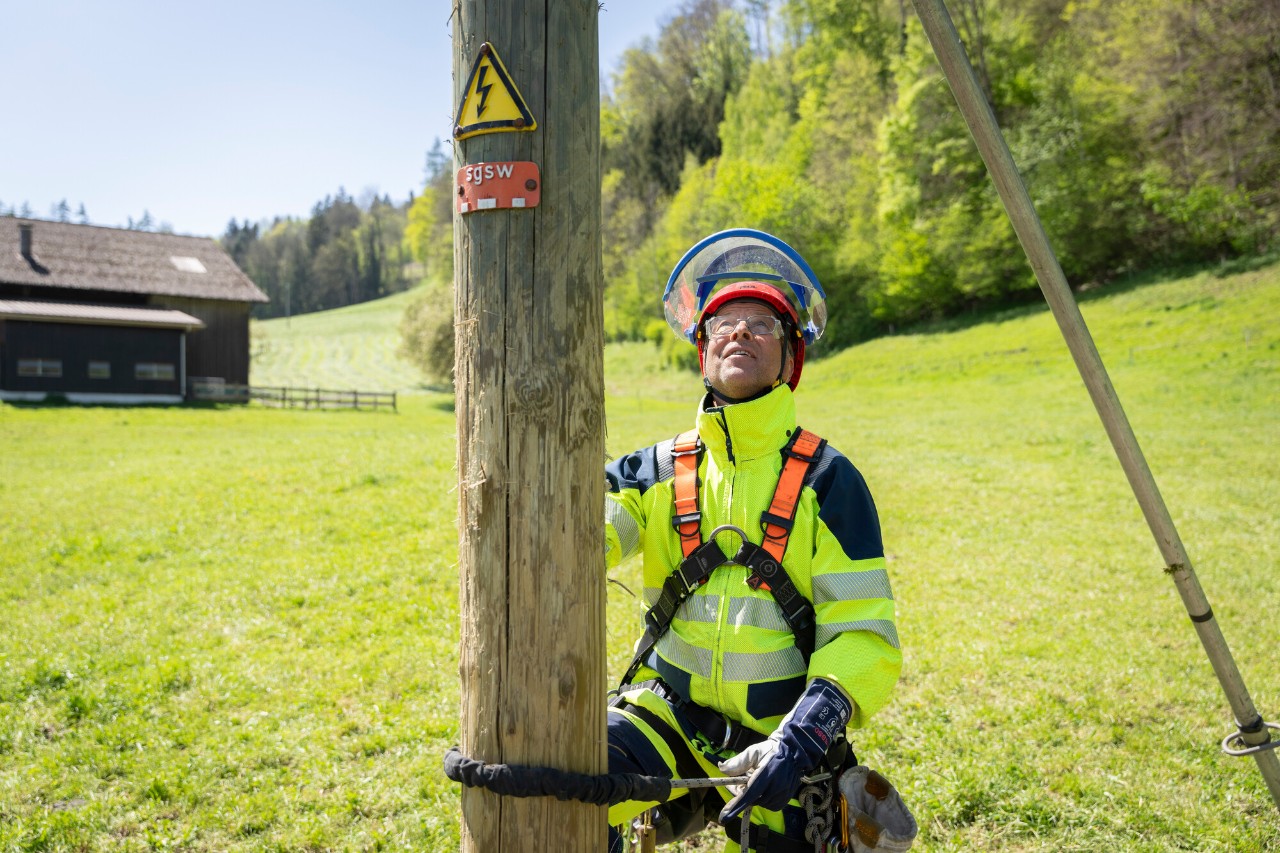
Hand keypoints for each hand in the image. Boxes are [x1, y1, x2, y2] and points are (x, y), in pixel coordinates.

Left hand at [717, 678, 852, 821]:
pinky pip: (771, 805)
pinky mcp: (787, 797)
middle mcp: (776, 786)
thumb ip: (737, 762)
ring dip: (753, 796)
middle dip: (741, 794)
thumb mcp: (753, 752)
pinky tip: (763, 789)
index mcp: (765, 774)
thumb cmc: (770, 750)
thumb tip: (721, 768)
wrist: (792, 751)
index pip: (748, 795)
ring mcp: (783, 793)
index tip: (724, 817)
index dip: (735, 807)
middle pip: (752, 800)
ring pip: (761, 803)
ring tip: (753, 782)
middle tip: (737, 784)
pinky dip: (764, 800)